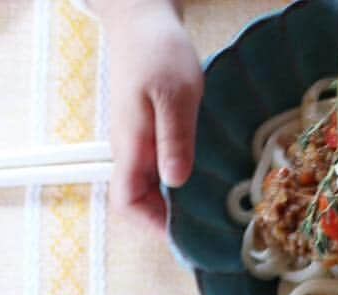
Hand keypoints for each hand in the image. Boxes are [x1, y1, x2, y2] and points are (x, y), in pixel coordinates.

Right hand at [97, 0, 202, 227]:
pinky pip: (159, 168)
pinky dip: (179, 180)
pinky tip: (204, 176)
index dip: (150, 224)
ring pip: (151, 187)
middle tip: (208, 225)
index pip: (127, 203)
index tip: (182, 232)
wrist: (142, 19)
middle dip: (169, 219)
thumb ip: (174, 137)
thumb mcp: (174, 92)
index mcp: (131, 146)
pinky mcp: (148, 133)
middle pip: (140, 202)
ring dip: (176, 202)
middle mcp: (130, 151)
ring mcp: (138, 143)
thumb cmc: (157, 50)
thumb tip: (175, 181)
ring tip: (211, 205)